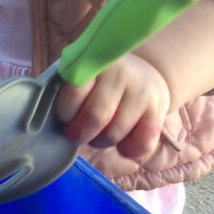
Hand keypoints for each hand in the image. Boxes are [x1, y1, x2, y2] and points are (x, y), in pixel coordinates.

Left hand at [54, 53, 170, 163]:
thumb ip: (70, 91)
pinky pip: (141, 143)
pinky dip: (128, 150)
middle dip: (81, 134)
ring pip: (115, 133)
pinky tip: (122, 143)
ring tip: (98, 135)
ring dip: (101, 142)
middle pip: (96, 117)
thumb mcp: (85, 75)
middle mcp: (120, 74)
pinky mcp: (159, 110)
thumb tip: (55, 122)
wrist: (145, 73)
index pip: (75, 91)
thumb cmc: (103, 80)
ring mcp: (142, 92)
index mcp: (94, 62)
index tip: (65, 117)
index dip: (66, 112)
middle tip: (76, 135)